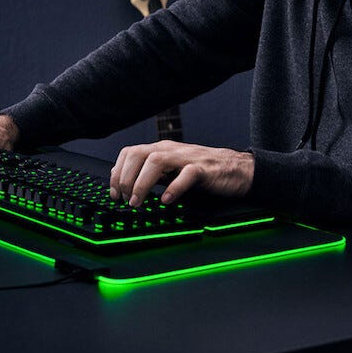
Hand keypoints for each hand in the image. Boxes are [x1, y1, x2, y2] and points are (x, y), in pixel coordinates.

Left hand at [109, 140, 253, 206]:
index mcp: (161, 149)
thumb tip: (125, 184)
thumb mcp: (172, 170)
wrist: (237, 169)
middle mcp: (171, 150)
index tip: (114, 194)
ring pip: (157, 161)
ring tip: (138, 202)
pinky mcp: (204, 169)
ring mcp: (187, 158)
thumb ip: (151, 174)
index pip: (130, 152)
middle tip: (126, 199)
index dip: (117, 173)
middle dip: (126, 178)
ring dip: (142, 183)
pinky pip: (186, 174)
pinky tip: (167, 200)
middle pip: (139, 154)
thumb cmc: (203, 170)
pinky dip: (174, 187)